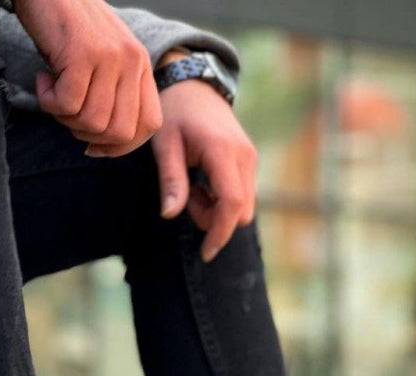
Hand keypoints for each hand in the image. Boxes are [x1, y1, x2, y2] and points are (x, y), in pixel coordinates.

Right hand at [15, 0, 161, 155]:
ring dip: (64, 117)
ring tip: (53, 91)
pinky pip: (67, 104)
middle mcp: (132, 61)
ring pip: (93, 122)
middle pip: (120, 132)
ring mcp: (109, 56)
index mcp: (141, 66)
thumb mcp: (102, 62)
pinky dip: (49, 102)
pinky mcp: (82, 52)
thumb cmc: (67, 30)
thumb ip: (113, 96)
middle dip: (89, 136)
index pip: (149, 125)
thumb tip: (104, 147)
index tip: (95, 146)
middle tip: (67, 113)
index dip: (122, 146)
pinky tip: (43, 79)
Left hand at [151, 76, 256, 261]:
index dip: (220, 232)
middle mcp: (244, 156)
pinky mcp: (249, 161)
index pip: (232, 203)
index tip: (205, 253)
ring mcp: (250, 158)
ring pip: (243, 206)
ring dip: (217, 210)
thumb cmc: (174, 112)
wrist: (193, 83)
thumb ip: (171, 180)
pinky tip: (203, 182)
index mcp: (222, 151)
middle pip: (241, 211)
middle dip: (214, 219)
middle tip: (187, 199)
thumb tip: (170, 215)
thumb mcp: (164, 144)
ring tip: (193, 188)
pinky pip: (242, 194)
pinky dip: (222, 199)